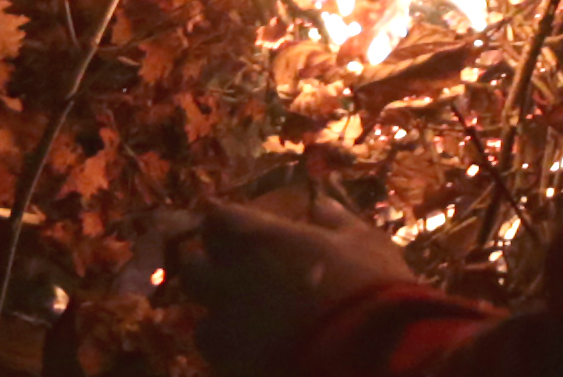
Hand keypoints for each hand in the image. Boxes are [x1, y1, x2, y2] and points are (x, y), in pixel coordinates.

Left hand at [163, 192, 416, 376]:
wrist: (367, 359)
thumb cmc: (369, 289)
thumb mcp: (364, 243)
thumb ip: (336, 220)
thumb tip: (320, 203)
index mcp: (259, 238)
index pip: (216, 218)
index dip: (221, 222)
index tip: (228, 222)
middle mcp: (231, 277)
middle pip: (193, 266)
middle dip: (209, 267)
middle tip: (233, 273)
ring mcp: (227, 326)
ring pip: (201, 320)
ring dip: (219, 318)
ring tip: (245, 323)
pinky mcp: (230, 366)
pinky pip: (216, 358)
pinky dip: (231, 353)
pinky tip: (253, 353)